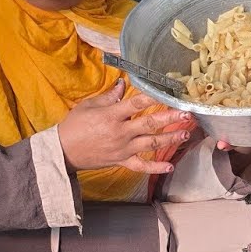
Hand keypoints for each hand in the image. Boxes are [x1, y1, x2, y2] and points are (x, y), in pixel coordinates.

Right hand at [57, 79, 190, 173]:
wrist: (63, 151)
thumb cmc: (74, 126)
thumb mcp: (89, 106)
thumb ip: (109, 95)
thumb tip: (123, 83)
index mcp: (111, 115)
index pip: (137, 103)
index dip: (154, 97)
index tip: (169, 92)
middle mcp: (120, 132)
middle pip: (150, 124)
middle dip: (170, 118)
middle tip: (187, 114)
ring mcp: (123, 149)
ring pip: (151, 144)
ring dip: (170, 139)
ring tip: (186, 133)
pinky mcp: (121, 161)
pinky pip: (141, 166)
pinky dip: (156, 167)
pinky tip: (170, 166)